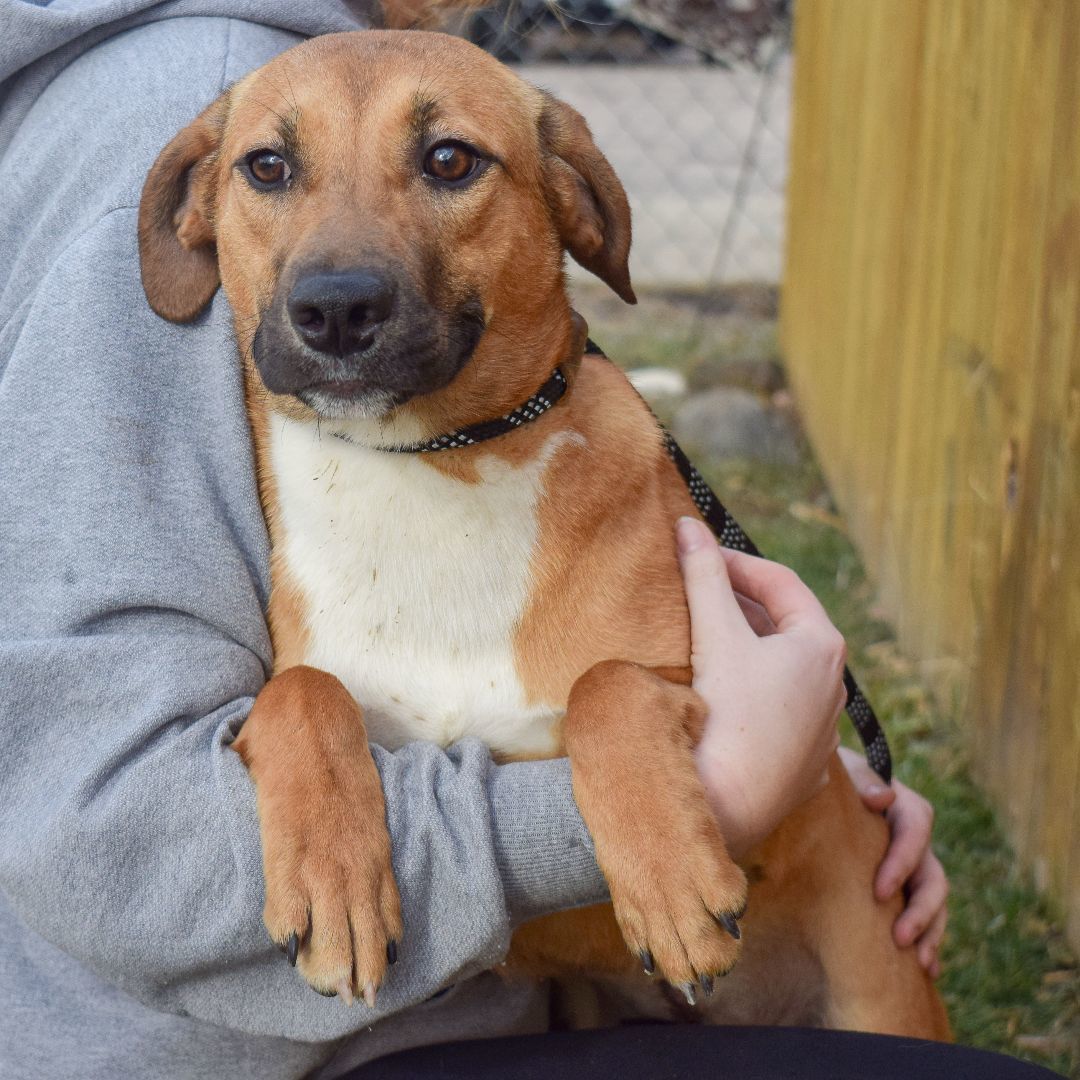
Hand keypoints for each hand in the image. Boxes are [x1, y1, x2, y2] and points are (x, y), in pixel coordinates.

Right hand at [676, 516, 844, 859]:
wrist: (726, 807)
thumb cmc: (727, 715)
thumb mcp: (715, 634)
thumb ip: (704, 574)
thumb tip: (687, 524)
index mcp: (822, 646)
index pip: (780, 582)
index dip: (735, 560)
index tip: (697, 552)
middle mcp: (834, 685)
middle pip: (784, 625)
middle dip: (740, 603)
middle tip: (696, 589)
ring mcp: (822, 730)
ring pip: (783, 672)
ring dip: (748, 649)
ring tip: (705, 640)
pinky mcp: (803, 766)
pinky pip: (779, 714)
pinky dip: (752, 693)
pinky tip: (721, 697)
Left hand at [839, 747, 947, 977]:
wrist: (827, 788)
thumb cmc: (833, 779)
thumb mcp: (844, 773)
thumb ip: (862, 783)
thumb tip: (883, 796)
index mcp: (905, 807)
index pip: (916, 832)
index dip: (902, 862)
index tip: (879, 892)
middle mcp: (916, 839)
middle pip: (934, 875)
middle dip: (921, 910)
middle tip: (900, 939)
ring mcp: (915, 864)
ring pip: (936, 899)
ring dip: (932, 931)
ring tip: (922, 963)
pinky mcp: (906, 884)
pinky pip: (926, 913)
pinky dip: (928, 938)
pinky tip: (926, 969)